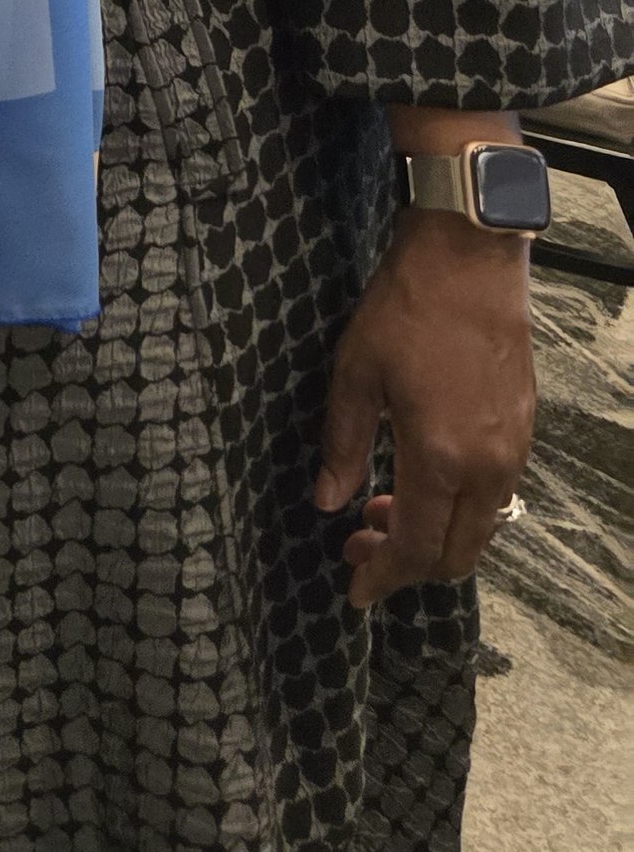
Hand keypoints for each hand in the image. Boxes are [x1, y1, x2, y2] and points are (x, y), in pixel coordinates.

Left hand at [315, 209, 534, 604]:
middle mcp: (487, 466)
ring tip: (378, 507)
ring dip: (432, 535)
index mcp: (440, 457)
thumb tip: (327, 504)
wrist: (470, 260)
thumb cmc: (405, 309)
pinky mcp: (523, 431)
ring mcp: (512, 451)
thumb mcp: (355, 374)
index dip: (383, 577)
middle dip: (406, 564)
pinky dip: (456, 508)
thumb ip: (341, 445)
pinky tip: (418, 480)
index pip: (415, 547)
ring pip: (478, 529)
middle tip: (358, 546)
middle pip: (455, 554)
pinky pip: (493, 497)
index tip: (354, 592)